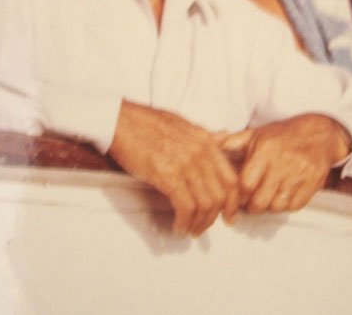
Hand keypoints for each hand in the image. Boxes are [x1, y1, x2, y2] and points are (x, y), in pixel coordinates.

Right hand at [107, 101, 238, 235]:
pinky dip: (184, 222)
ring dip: (199, 223)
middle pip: (220, 195)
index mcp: (205, 140)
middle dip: (214, 217)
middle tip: (204, 228)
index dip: (233, 202)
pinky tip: (178, 227)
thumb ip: (204, 135)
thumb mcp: (182, 124)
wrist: (119, 120)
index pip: (231, 178)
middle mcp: (200, 152)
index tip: (228, 215)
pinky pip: (185, 206)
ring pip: (205, 204)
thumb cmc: (145, 122)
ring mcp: (185, 163)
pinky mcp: (168, 175)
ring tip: (190, 230)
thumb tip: (223, 137)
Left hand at [219, 114, 350, 213]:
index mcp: (266, 150)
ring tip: (266, 197)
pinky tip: (281, 195)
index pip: (245, 184)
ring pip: (276, 206)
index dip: (238, 195)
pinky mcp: (313, 184)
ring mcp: (299, 175)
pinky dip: (285, 205)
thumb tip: (210, 146)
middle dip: (252, 206)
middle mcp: (283, 163)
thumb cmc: (283, 135)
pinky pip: (294, 206)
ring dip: (268, 206)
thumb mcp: (257, 134)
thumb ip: (233, 143)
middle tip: (250, 202)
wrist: (319, 133)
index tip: (237, 195)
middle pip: (260, 201)